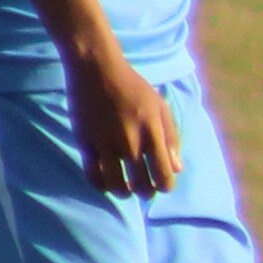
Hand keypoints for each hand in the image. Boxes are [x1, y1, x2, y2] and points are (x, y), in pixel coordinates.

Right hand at [64, 46, 184, 196]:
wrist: (97, 69)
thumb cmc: (133, 87)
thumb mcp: (161, 107)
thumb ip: (172, 138)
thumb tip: (176, 169)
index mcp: (153, 134)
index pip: (164, 175)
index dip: (165, 186)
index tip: (163, 186)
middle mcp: (130, 143)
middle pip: (141, 186)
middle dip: (146, 193)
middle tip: (145, 191)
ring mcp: (106, 145)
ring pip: (115, 186)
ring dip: (123, 193)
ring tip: (126, 190)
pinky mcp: (86, 144)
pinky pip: (93, 176)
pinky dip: (101, 186)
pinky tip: (107, 183)